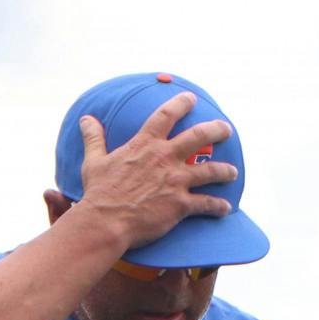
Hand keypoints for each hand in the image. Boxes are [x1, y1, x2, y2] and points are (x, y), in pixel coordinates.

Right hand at [74, 92, 236, 250]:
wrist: (106, 221)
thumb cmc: (99, 192)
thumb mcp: (93, 161)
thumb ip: (94, 138)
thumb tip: (86, 119)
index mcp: (145, 144)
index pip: (166, 115)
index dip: (181, 104)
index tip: (192, 98)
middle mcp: (165, 158)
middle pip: (198, 136)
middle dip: (216, 130)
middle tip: (226, 129)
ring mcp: (175, 181)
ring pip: (210, 170)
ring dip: (225, 171)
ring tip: (233, 172)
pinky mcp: (180, 205)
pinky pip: (206, 204)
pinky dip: (218, 206)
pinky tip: (225, 208)